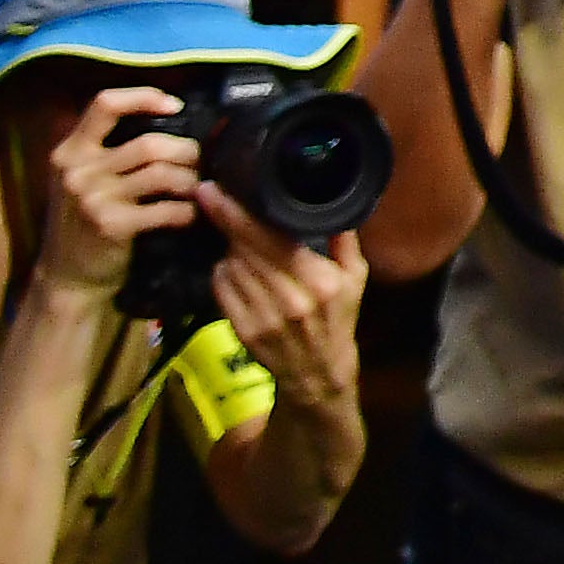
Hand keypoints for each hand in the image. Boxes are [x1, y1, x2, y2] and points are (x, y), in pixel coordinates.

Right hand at [29, 85, 198, 296]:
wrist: (67, 276)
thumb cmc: (83, 222)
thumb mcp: (81, 179)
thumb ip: (108, 151)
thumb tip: (167, 120)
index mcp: (69, 151)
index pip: (105, 104)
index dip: (144, 97)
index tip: (175, 106)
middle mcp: (78, 171)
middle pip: (148, 144)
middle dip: (185, 151)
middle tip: (199, 161)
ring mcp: (93, 199)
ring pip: (161, 173)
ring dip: (189, 180)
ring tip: (195, 187)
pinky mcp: (111, 226)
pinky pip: (166, 209)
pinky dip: (186, 211)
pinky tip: (189, 215)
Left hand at [199, 186, 371, 407]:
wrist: (317, 373)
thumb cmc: (338, 318)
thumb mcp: (355, 278)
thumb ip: (344, 240)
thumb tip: (334, 198)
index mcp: (319, 281)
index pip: (271, 239)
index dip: (238, 214)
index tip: (215, 190)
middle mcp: (289, 299)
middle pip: (245, 249)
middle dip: (223, 219)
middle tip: (207, 193)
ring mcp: (262, 317)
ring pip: (230, 266)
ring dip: (228, 247)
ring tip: (232, 235)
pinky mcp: (242, 330)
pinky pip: (221, 289)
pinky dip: (223, 273)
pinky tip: (233, 267)